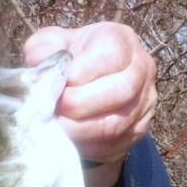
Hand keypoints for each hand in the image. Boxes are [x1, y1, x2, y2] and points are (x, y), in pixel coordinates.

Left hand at [23, 23, 156, 186]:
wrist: (83, 85)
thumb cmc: (66, 61)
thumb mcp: (50, 45)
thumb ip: (43, 51)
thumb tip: (42, 74)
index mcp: (121, 40)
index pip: (110, 55)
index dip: (81, 73)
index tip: (56, 84)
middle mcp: (142, 69)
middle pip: (120, 91)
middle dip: (79, 105)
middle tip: (52, 110)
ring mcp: (144, 102)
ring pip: (117, 123)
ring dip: (80, 129)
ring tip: (55, 126)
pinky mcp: (138, 131)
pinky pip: (115, 144)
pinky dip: (87, 146)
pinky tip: (68, 139)